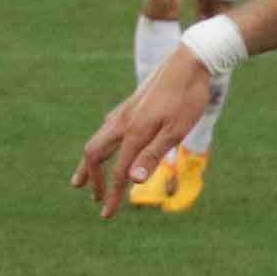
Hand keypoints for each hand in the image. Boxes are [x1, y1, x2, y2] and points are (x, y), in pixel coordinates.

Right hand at [71, 46, 209, 217]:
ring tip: (86, 179)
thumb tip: (130, 180)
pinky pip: (108, 129)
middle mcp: (123, 121)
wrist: (190, 60)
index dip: (111, 195)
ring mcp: (125, 111)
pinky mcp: (132, 105)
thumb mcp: (176, 130)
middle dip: (92, 178)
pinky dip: (102, 146)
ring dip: (92, 162)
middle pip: (95, 154)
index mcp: (134, 132)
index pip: (117, 171)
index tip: (107, 215)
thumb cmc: (188, 97)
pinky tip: (108, 147)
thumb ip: (153, 155)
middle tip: (93, 199)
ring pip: (98, 140)